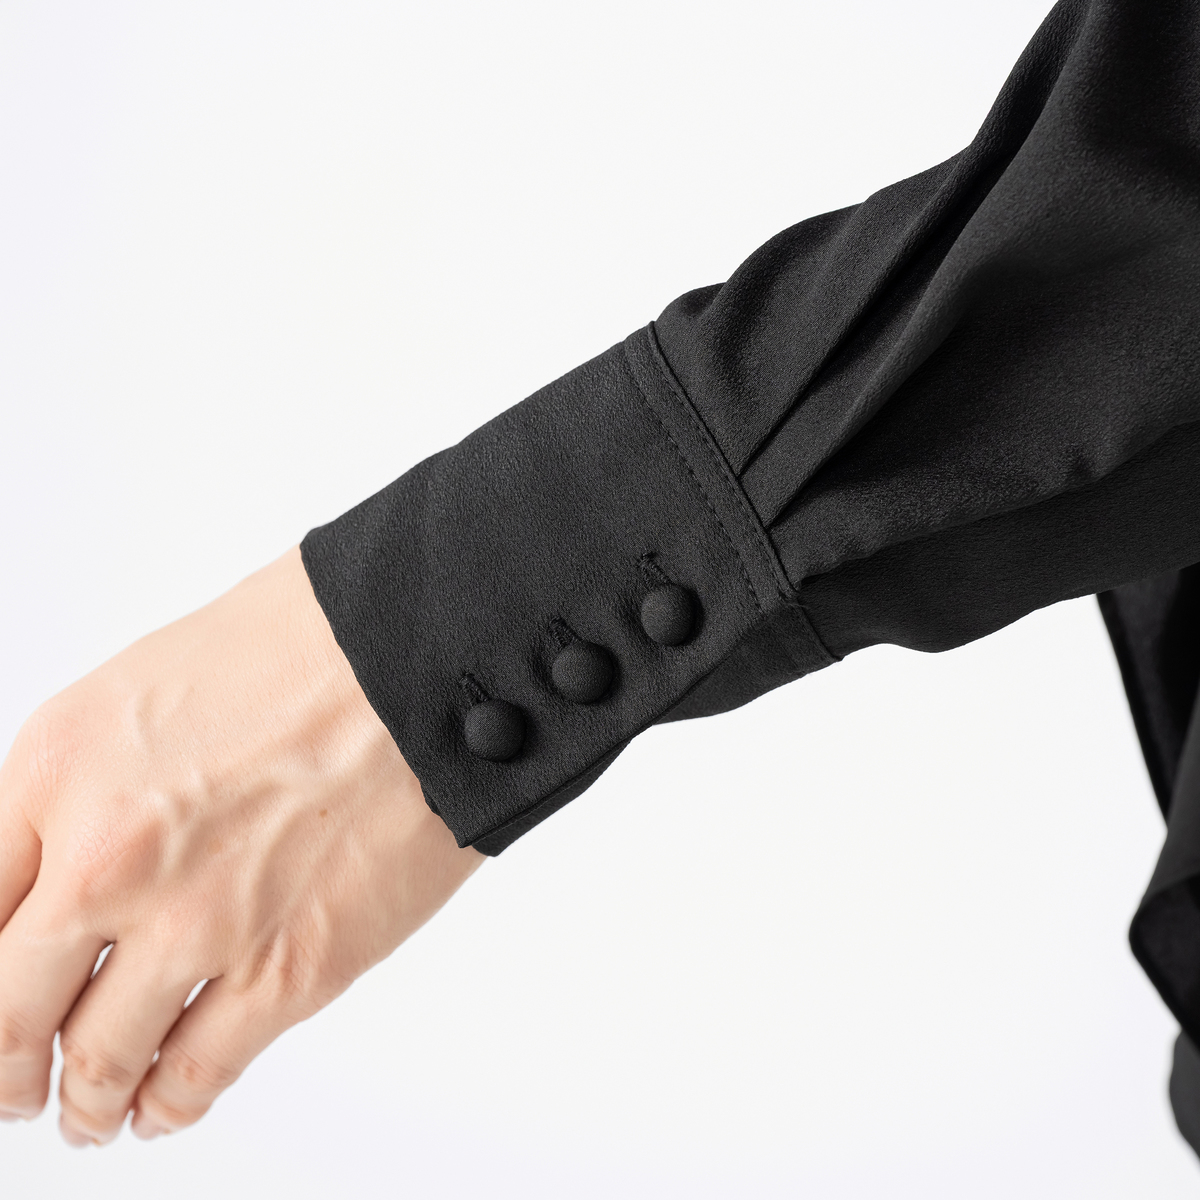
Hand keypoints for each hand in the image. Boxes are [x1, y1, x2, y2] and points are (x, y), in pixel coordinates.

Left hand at [0, 547, 482, 1145]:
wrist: (422, 656)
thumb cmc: (306, 645)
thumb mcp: (142, 689)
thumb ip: (79, 787)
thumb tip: (57, 867)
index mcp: (57, 773)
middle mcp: (107, 861)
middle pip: (8, 1012)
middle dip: (4, 1065)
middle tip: (11, 1082)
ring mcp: (197, 925)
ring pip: (99, 1061)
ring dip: (85, 1100)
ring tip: (89, 1109)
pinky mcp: (289, 970)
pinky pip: (198, 1074)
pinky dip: (167, 1108)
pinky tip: (159, 1110)